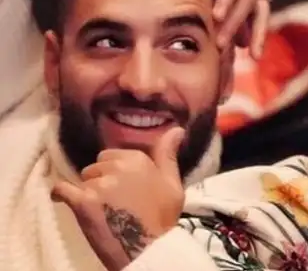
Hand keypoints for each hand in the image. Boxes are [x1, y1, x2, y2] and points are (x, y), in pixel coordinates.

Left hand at [51, 128, 185, 270]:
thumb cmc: (163, 219)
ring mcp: (98, 184)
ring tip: (101, 209)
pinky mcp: (82, 202)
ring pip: (82, 179)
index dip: (115, 171)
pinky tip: (62, 199)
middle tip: (112, 200)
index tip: (122, 187)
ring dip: (87, 191)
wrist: (149, 249)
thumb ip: (168, 155)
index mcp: (139, 159)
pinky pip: (61, 189)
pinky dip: (60, 194)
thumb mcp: (173, 184)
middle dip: (100, 179)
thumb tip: (176, 129)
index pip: (113, 155)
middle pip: (96, 166)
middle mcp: (118, 166)